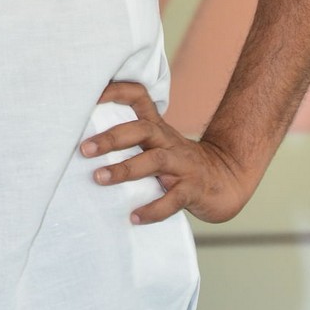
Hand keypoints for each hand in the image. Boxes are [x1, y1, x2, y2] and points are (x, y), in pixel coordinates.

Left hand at [79, 81, 257, 225]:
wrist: (226, 180)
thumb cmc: (178, 163)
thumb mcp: (156, 143)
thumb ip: (129, 139)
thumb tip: (83, 143)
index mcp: (157, 128)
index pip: (139, 97)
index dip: (117, 92)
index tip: (92, 96)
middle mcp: (168, 142)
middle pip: (141, 130)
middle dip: (111, 138)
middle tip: (84, 149)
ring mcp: (182, 165)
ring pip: (154, 161)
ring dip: (125, 170)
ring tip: (99, 178)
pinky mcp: (193, 190)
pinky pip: (173, 199)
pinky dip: (153, 209)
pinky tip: (134, 217)